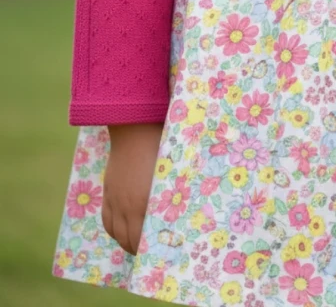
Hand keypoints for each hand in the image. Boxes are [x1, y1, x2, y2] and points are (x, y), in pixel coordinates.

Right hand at [102, 122, 163, 255]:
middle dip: (140, 251)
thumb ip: (173, 196)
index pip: (146, 239)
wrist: (135, 127)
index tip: (163, 254)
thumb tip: (183, 213)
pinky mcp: (108, 191)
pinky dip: (114, 231)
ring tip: (137, 247)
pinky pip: (106, 220)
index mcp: (146, 203)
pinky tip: (122, 233)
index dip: (153, 250)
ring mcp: (115, 199)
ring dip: (126, 244)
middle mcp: (128, 206)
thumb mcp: (172, 173)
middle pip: (130, 240)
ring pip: (117, 233)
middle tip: (152, 254)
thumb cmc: (161, 146)